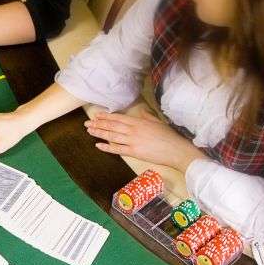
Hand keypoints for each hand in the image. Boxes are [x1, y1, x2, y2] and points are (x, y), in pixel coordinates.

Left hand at [85, 112, 207, 171]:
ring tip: (89, 131)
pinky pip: (117, 149)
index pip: (118, 118)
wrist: (176, 149)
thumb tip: (142, 112)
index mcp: (139, 121)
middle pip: (112, 126)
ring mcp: (133, 141)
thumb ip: (147, 117)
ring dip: (99, 133)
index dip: (106, 117)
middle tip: (87, 123)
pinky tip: (98, 145)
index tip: (97, 115)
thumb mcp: (157, 122)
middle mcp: (133, 130)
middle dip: (98, 124)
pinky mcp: (134, 152)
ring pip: (112, 136)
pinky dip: (106, 147)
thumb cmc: (169, 136)